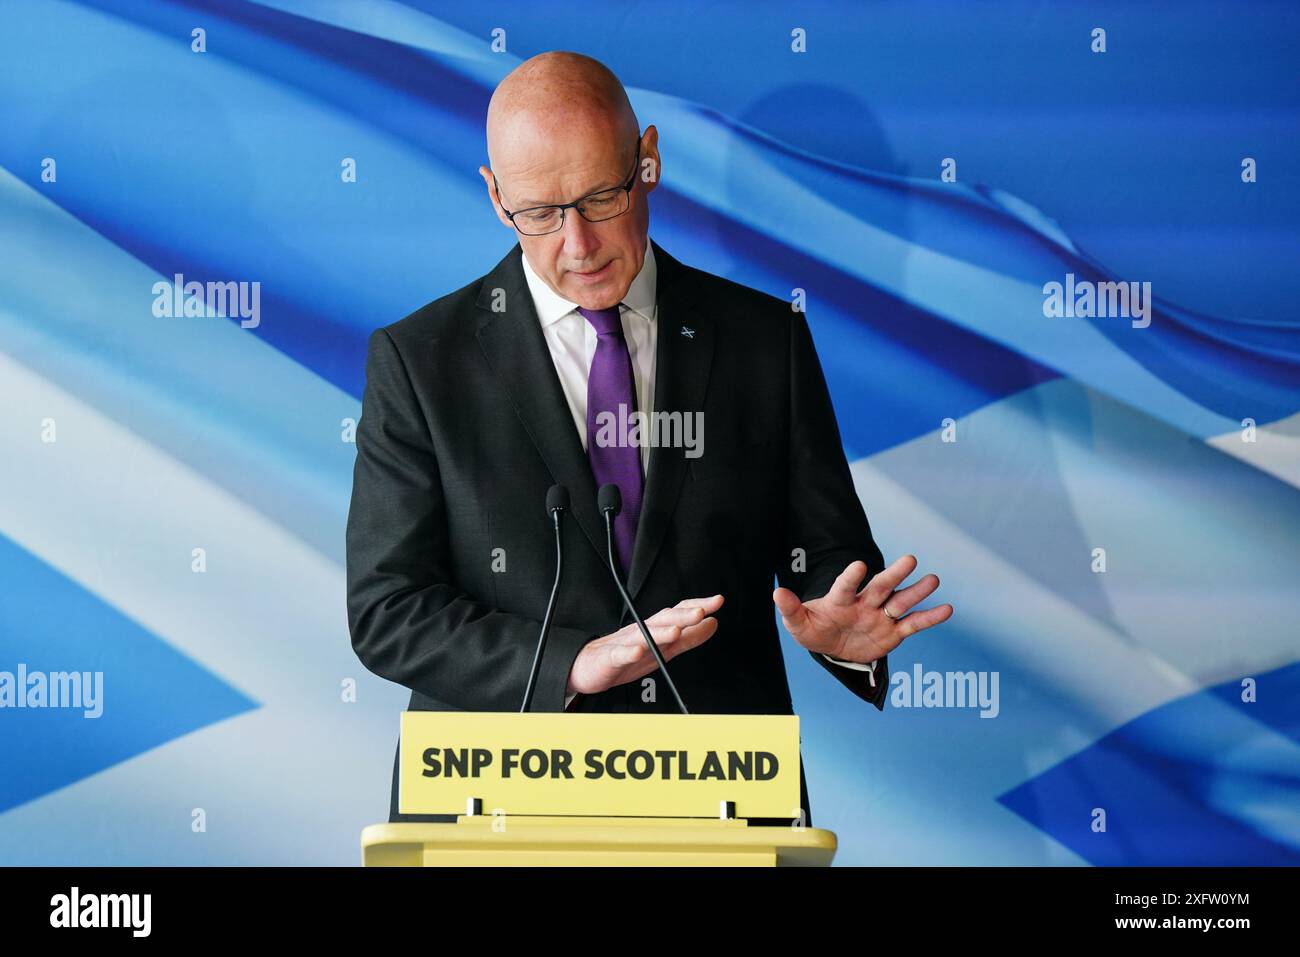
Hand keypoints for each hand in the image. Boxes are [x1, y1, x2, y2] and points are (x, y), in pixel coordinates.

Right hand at [565, 595, 723, 695]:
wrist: (590, 667)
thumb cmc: (628, 656)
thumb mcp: (665, 649)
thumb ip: (689, 638)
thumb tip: (712, 624)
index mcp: (656, 628)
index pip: (679, 612)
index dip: (697, 606)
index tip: (717, 601)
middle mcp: (642, 631)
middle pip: (663, 619)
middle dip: (682, 615)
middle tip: (701, 612)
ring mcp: (626, 643)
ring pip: (644, 635)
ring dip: (660, 632)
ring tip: (676, 631)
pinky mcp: (610, 658)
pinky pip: (619, 654)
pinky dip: (628, 652)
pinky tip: (637, 651)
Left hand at [773, 556, 951, 662]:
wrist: (833, 646)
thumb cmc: (814, 629)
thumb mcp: (798, 624)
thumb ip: (791, 609)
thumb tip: (778, 594)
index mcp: (840, 600)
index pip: (845, 586)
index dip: (850, 577)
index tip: (858, 564)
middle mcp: (865, 603)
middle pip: (881, 587)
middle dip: (894, 574)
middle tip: (909, 558)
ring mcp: (881, 616)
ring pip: (901, 602)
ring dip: (916, 593)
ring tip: (933, 579)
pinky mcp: (893, 633)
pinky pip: (913, 624)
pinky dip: (929, 618)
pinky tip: (947, 609)